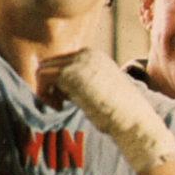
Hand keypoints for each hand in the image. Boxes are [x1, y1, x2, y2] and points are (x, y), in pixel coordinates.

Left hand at [36, 48, 174, 171]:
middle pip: (49, 63)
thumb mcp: (98, 92)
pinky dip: (44, 94)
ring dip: (45, 91)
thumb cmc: (119, 115)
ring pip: (42, 69)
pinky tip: (59, 107)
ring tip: (59, 107)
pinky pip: (42, 78)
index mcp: (94, 57)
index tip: (65, 102)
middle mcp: (87, 54)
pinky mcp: (71, 73)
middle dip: (49, 85)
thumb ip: (80, 85)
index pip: (61, 62)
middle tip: (60, 105)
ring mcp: (79, 61)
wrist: (133, 120)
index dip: (57, 83)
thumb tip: (57, 90)